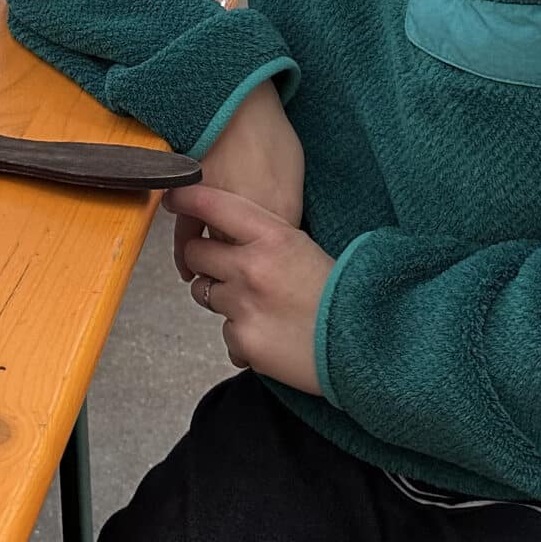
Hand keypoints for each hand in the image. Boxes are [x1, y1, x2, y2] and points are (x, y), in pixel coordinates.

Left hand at [172, 185, 335, 392]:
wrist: (367, 345)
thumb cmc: (339, 293)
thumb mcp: (303, 247)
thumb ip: (263, 237)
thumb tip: (223, 230)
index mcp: (272, 236)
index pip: (212, 204)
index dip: (186, 197)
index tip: (173, 196)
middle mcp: (251, 267)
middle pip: (195, 252)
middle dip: (205, 259)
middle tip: (228, 268)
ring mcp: (244, 305)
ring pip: (205, 293)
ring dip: (223, 298)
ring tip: (261, 305)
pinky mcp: (244, 340)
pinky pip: (225, 332)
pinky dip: (243, 335)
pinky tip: (272, 333)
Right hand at [175, 81, 302, 286]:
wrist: (235, 102)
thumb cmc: (268, 134)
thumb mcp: (293, 174)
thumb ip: (287, 209)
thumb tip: (280, 232)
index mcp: (279, 213)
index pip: (275, 258)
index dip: (272, 276)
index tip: (272, 289)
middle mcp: (248, 217)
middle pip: (244, 262)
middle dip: (242, 281)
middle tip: (244, 295)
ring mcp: (219, 208)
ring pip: (214, 253)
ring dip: (210, 273)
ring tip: (209, 286)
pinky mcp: (194, 197)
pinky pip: (188, 232)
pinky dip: (185, 251)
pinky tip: (187, 266)